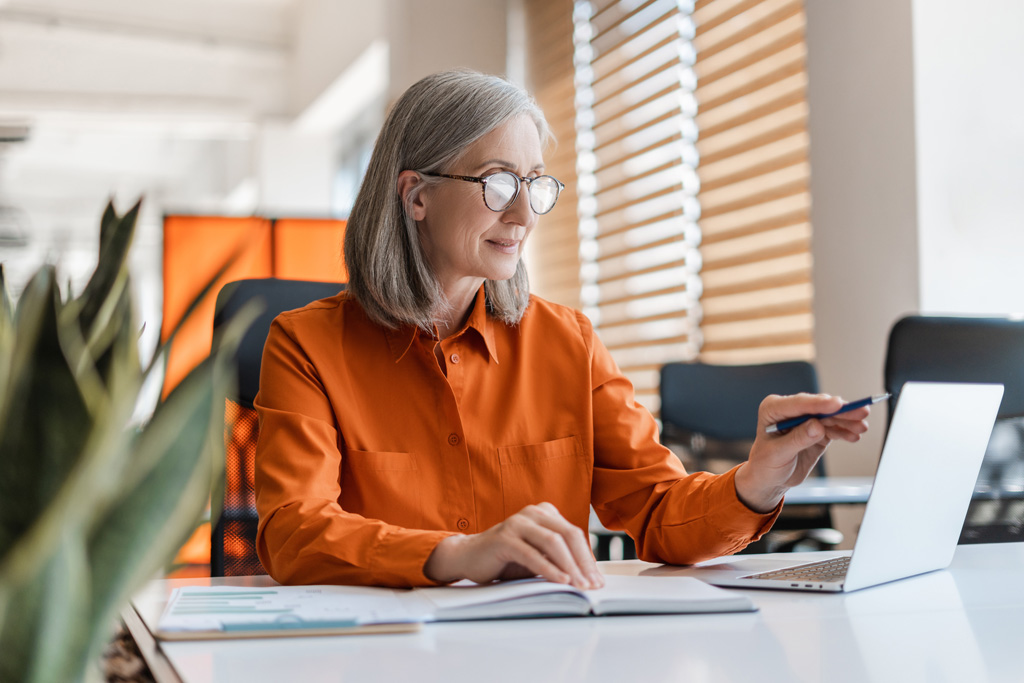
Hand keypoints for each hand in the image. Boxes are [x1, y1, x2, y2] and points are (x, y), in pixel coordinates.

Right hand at [423, 502, 603, 589]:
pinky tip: (560, 580)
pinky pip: (532, 554)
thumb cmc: (505, 558)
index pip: (574, 535)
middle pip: (568, 535)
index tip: (598, 580)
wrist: (468, 556)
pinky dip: (549, 569)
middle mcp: (532, 513)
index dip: (588, 558)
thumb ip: (557, 557)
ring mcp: (517, 523)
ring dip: (570, 566)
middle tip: (592, 584)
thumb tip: (587, 575)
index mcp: (544, 513)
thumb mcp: (537, 555)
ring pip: (553, 542)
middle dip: (583, 562)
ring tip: (580, 585)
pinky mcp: (504, 538)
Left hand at [735, 393, 870, 512]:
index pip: (799, 403)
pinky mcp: (817, 431)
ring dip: (847, 421)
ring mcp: (805, 420)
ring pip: (829, 416)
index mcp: (773, 409)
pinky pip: (833, 428)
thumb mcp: (778, 454)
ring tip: (862, 427)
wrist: (769, 479)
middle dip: (840, 410)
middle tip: (861, 412)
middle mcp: (790, 410)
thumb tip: (817, 426)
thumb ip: (797, 439)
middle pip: (819, 407)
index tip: (837, 404)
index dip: (819, 403)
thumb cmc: (766, 464)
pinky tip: (854, 436)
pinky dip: (844, 431)